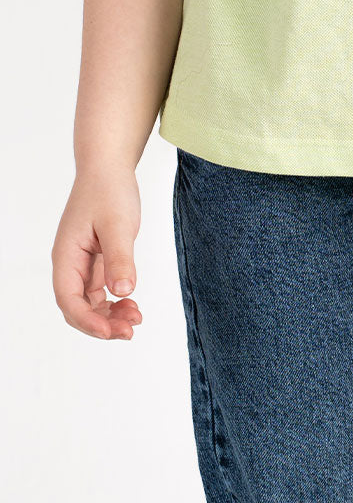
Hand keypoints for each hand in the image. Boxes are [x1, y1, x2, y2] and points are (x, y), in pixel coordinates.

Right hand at [52, 165, 143, 340]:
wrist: (109, 170)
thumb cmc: (109, 192)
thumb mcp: (118, 225)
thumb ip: (120, 258)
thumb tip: (124, 291)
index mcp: (66, 256)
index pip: (68, 299)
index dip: (88, 321)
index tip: (113, 332)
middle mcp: (70, 264)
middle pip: (77, 308)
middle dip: (101, 324)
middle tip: (131, 331)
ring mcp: (82, 265)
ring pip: (89, 304)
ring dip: (109, 317)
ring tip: (136, 319)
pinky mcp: (96, 263)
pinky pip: (100, 293)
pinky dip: (115, 303)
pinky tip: (133, 306)